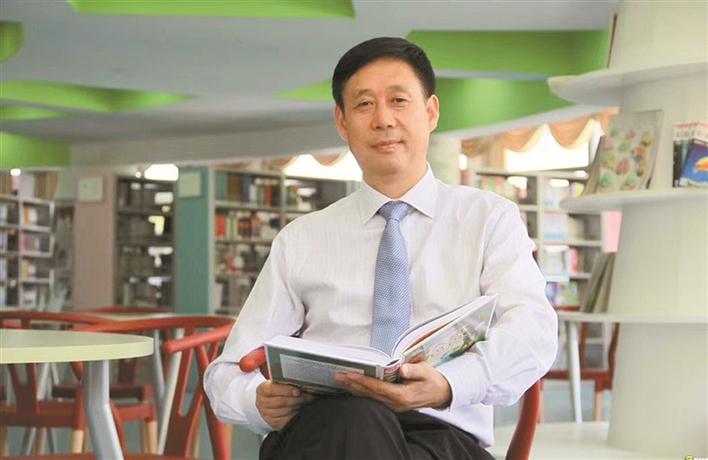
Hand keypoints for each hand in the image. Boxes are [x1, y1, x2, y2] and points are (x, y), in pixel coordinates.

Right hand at [256, 381, 313, 429]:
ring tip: (305, 402)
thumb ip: (287, 382)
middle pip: (281, 401)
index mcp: (262, 390)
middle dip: (297, 399)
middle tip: (308, 396)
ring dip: (297, 406)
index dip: (286, 390)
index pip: (272, 389)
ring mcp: (266, 414)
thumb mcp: (279, 383)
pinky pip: (286, 420)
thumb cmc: (277, 391)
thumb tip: (301, 384)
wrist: (270, 403)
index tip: (298, 391)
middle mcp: (262, 403)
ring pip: (285, 411)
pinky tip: (299, 410)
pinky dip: (295, 414)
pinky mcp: (273, 423)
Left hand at [334, 361, 451, 411]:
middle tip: (338, 375)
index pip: (378, 388)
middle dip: (353, 384)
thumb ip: (414, 369)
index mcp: (402, 395)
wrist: (440, 394)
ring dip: (355, 389)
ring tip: (341, 380)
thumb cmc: (432, 380)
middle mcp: (395, 404)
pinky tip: (352, 387)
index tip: (350, 374)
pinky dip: (362, 392)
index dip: (363, 381)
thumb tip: (401, 368)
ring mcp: (393, 406)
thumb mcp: (426, 371)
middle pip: (370, 394)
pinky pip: (373, 399)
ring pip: (370, 398)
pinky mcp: (391, 405)